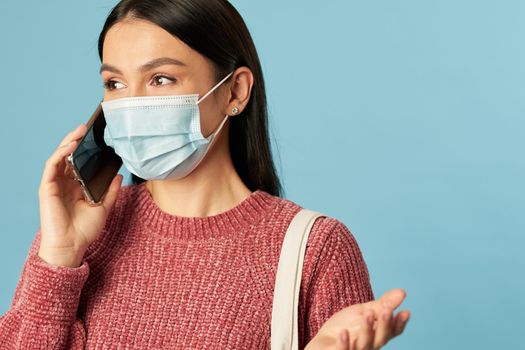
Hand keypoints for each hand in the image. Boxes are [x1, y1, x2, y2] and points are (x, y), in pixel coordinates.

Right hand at [38, 123, 122, 266]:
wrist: (72, 246)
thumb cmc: (85, 230)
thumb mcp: (104, 207)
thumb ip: (110, 190)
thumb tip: (119, 174)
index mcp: (76, 186)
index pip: (79, 162)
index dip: (86, 149)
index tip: (97, 136)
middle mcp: (64, 183)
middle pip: (68, 156)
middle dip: (77, 140)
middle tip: (87, 127)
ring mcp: (54, 184)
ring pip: (59, 157)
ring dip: (68, 142)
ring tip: (79, 131)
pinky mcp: (47, 188)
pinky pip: (52, 166)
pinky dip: (60, 154)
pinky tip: (70, 146)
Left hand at [306, 288, 409, 349]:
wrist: (323, 341)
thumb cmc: (346, 326)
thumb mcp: (364, 312)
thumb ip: (382, 304)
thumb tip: (403, 292)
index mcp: (377, 336)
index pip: (392, 332)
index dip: (399, 324)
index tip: (406, 312)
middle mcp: (369, 346)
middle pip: (380, 338)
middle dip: (385, 325)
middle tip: (387, 310)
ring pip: (364, 344)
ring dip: (367, 330)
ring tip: (368, 313)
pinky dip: (344, 344)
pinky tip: (344, 332)